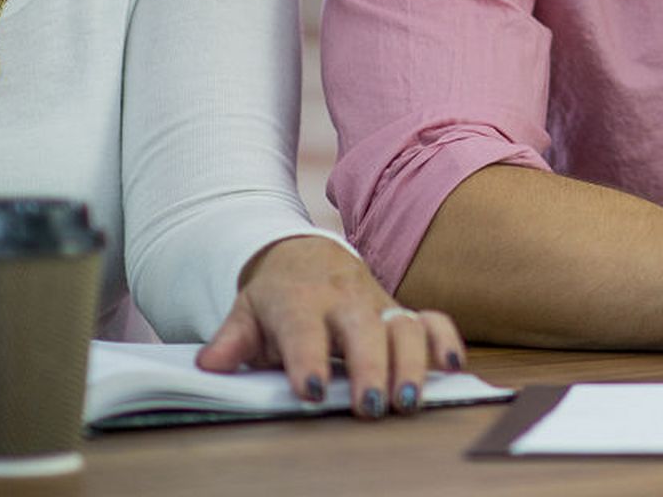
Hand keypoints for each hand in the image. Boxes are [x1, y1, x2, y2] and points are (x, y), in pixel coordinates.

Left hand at [196, 235, 466, 418]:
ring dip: (411, 363)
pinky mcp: (401, 310)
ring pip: (404, 326)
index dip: (309, 360)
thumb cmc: (276, 296)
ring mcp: (377, 304)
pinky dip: (446, 340)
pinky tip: (452, 367)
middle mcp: (344, 300)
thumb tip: (209, 364)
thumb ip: (231, 341)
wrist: (305, 256)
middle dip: (369, 367)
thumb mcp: (245, 313)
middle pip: (363, 330)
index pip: (304, 330)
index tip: (313, 393)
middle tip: (369, 406)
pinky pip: (433, 318)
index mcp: (300, 300)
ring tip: (407, 401)